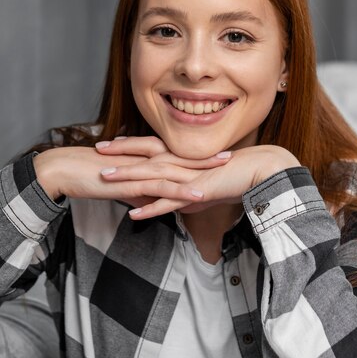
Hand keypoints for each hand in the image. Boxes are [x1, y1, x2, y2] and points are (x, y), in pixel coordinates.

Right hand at [32, 138, 231, 205]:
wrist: (67, 171)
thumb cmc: (90, 176)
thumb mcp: (122, 186)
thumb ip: (140, 193)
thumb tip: (155, 204)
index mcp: (144, 157)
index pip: (177, 156)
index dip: (198, 157)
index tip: (218, 155)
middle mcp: (146, 159)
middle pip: (183, 159)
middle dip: (209, 159)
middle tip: (234, 157)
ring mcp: (141, 169)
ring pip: (177, 170)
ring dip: (202, 171)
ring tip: (226, 172)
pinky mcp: (133, 180)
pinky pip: (161, 187)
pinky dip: (181, 190)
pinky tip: (199, 194)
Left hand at [97, 139, 299, 218]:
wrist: (261, 172)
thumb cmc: (236, 176)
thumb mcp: (207, 184)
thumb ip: (189, 193)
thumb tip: (178, 202)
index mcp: (183, 158)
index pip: (150, 147)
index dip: (129, 145)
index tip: (109, 143)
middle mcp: (182, 163)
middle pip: (145, 155)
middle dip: (119, 153)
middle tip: (96, 149)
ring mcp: (187, 177)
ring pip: (152, 176)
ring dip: (127, 177)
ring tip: (104, 178)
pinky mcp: (196, 192)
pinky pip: (169, 202)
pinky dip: (150, 208)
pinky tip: (133, 214)